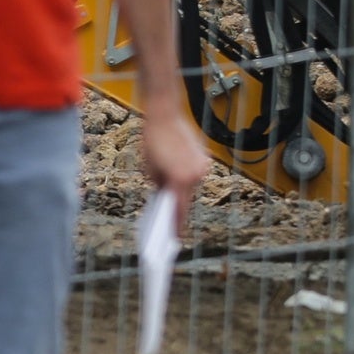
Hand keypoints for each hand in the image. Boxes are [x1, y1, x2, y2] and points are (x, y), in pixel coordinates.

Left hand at [140, 107, 211, 232]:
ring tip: (172, 204)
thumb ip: (158, 186)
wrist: (165, 116)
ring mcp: (202, 166)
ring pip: (191, 186)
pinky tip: (177, 181)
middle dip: (178, 208)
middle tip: (170, 225)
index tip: (174, 237)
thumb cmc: (152, 141)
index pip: (179, 210)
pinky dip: (186, 178)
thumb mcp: (149, 169)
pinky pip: (194, 174)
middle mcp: (195, 174)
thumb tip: (163, 196)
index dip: (176, 225)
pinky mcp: (204, 158)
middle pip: (186, 198)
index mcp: (180, 180)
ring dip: (182, 191)